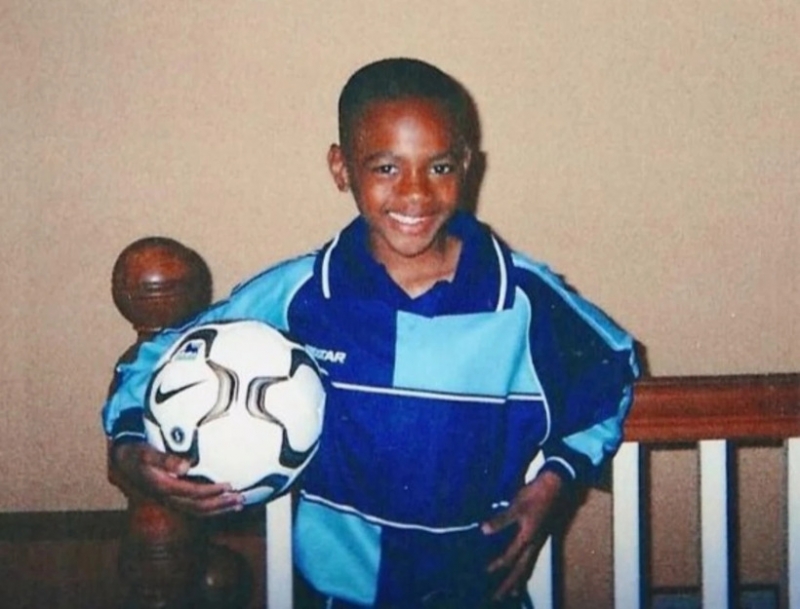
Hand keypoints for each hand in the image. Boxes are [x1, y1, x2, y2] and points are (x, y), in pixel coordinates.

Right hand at [111, 442, 243, 516]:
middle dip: (220, 504)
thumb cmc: (138, 455)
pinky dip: (212, 508)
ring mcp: (172, 501)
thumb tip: (184, 467)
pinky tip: (226, 504)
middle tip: (240, 499)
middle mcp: (169, 498)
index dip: (211, 491)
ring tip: (239, 504)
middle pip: (199, 507)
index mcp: (164, 488)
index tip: (228, 485)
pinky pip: (196, 509)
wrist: (126, 463)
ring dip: (220, 509)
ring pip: (198, 511)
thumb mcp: (147, 453)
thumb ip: (165, 460)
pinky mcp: (176, 499)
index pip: (192, 493)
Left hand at [481, 470, 563, 600]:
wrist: (556, 486)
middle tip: (498, 598)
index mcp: (528, 538)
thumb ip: (501, 520)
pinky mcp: (541, 536)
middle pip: (521, 570)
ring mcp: (539, 541)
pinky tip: (523, 567)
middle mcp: (534, 544)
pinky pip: (532, 558)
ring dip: (519, 580)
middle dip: (509, 585)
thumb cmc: (535, 495)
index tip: (484, 573)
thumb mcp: (516, 505)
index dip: (496, 565)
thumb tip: (484, 530)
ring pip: (529, 566)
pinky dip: (526, 568)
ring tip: (512, 592)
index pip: (510, 557)